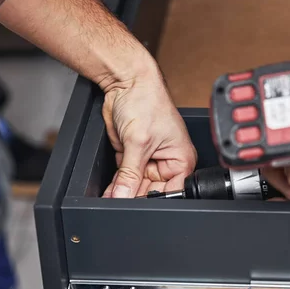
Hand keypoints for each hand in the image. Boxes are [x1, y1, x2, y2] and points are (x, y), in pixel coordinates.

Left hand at [101, 65, 196, 197]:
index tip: (136, 204)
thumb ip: (130, 174)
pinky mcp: (131, 156)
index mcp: (180, 160)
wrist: (125, 84)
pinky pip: (124, 177)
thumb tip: (124, 196)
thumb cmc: (146, 101)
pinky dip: (116, 183)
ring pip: (134, 186)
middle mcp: (166, 162)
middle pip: (150, 191)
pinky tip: (109, 190)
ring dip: (122, 191)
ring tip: (112, 196)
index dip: (153, 200)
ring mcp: (147, 160)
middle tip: (119, 201)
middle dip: (133, 196)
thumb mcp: (138, 142)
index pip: (170, 192)